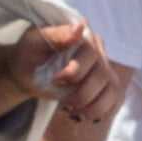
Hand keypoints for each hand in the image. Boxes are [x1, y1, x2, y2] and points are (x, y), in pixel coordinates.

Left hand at [0, 22, 122, 128]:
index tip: (55, 79)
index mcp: (83, 35)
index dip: (75, 71)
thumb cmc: (29, 53)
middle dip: (81, 93)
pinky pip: (113, 101)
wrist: (28, 71)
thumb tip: (81, 26)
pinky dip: (100, 111)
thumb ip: (57, 34)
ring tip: (71, 110)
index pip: (91, 53)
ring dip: (91, 106)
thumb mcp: (35, 41)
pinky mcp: (105, 85)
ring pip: (111, 90)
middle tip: (61, 100)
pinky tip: (81, 113)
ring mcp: (104, 68)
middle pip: (102, 75)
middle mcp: (98, 50)